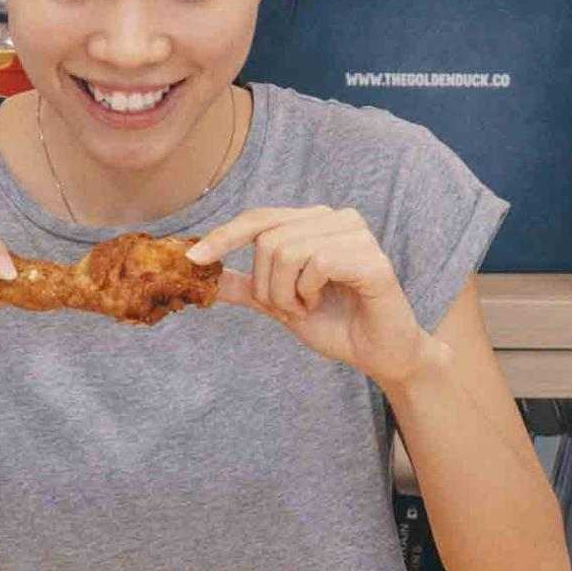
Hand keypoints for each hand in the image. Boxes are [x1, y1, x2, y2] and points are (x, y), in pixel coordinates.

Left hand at [187, 206, 448, 388]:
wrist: (380, 353)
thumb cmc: (336, 323)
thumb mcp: (279, 304)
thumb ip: (245, 285)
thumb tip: (199, 270)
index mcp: (313, 222)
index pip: (258, 218)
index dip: (223, 236)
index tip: (191, 258)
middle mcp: (335, 218)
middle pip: (267, 239)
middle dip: (267, 285)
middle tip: (291, 308)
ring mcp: (356, 234)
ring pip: (287, 251)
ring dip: (287, 294)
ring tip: (309, 307)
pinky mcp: (371, 257)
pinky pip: (317, 264)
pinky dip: (309, 293)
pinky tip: (325, 304)